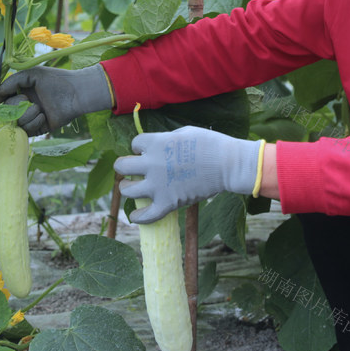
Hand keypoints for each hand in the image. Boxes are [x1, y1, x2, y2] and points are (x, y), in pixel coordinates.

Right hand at [0, 64, 112, 136]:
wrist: (76, 93)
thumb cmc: (56, 80)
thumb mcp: (32, 74)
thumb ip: (12, 81)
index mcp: (22, 92)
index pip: (3, 100)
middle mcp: (25, 106)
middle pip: (7, 112)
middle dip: (15, 107)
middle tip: (28, 101)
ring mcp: (32, 118)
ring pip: (17, 123)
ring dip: (27, 116)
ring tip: (40, 109)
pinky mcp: (39, 128)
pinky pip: (27, 131)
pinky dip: (33, 123)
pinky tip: (43, 116)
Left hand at [113, 126, 261, 223]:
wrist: (227, 164)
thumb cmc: (210, 144)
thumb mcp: (184, 132)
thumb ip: (166, 139)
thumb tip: (157, 146)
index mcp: (156, 143)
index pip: (134, 144)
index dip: (139, 147)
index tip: (145, 151)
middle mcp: (151, 163)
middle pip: (122, 166)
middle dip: (124, 167)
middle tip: (130, 170)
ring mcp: (158, 185)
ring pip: (127, 190)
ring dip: (127, 189)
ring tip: (132, 188)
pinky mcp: (168, 203)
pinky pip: (146, 215)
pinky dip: (138, 218)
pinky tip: (134, 217)